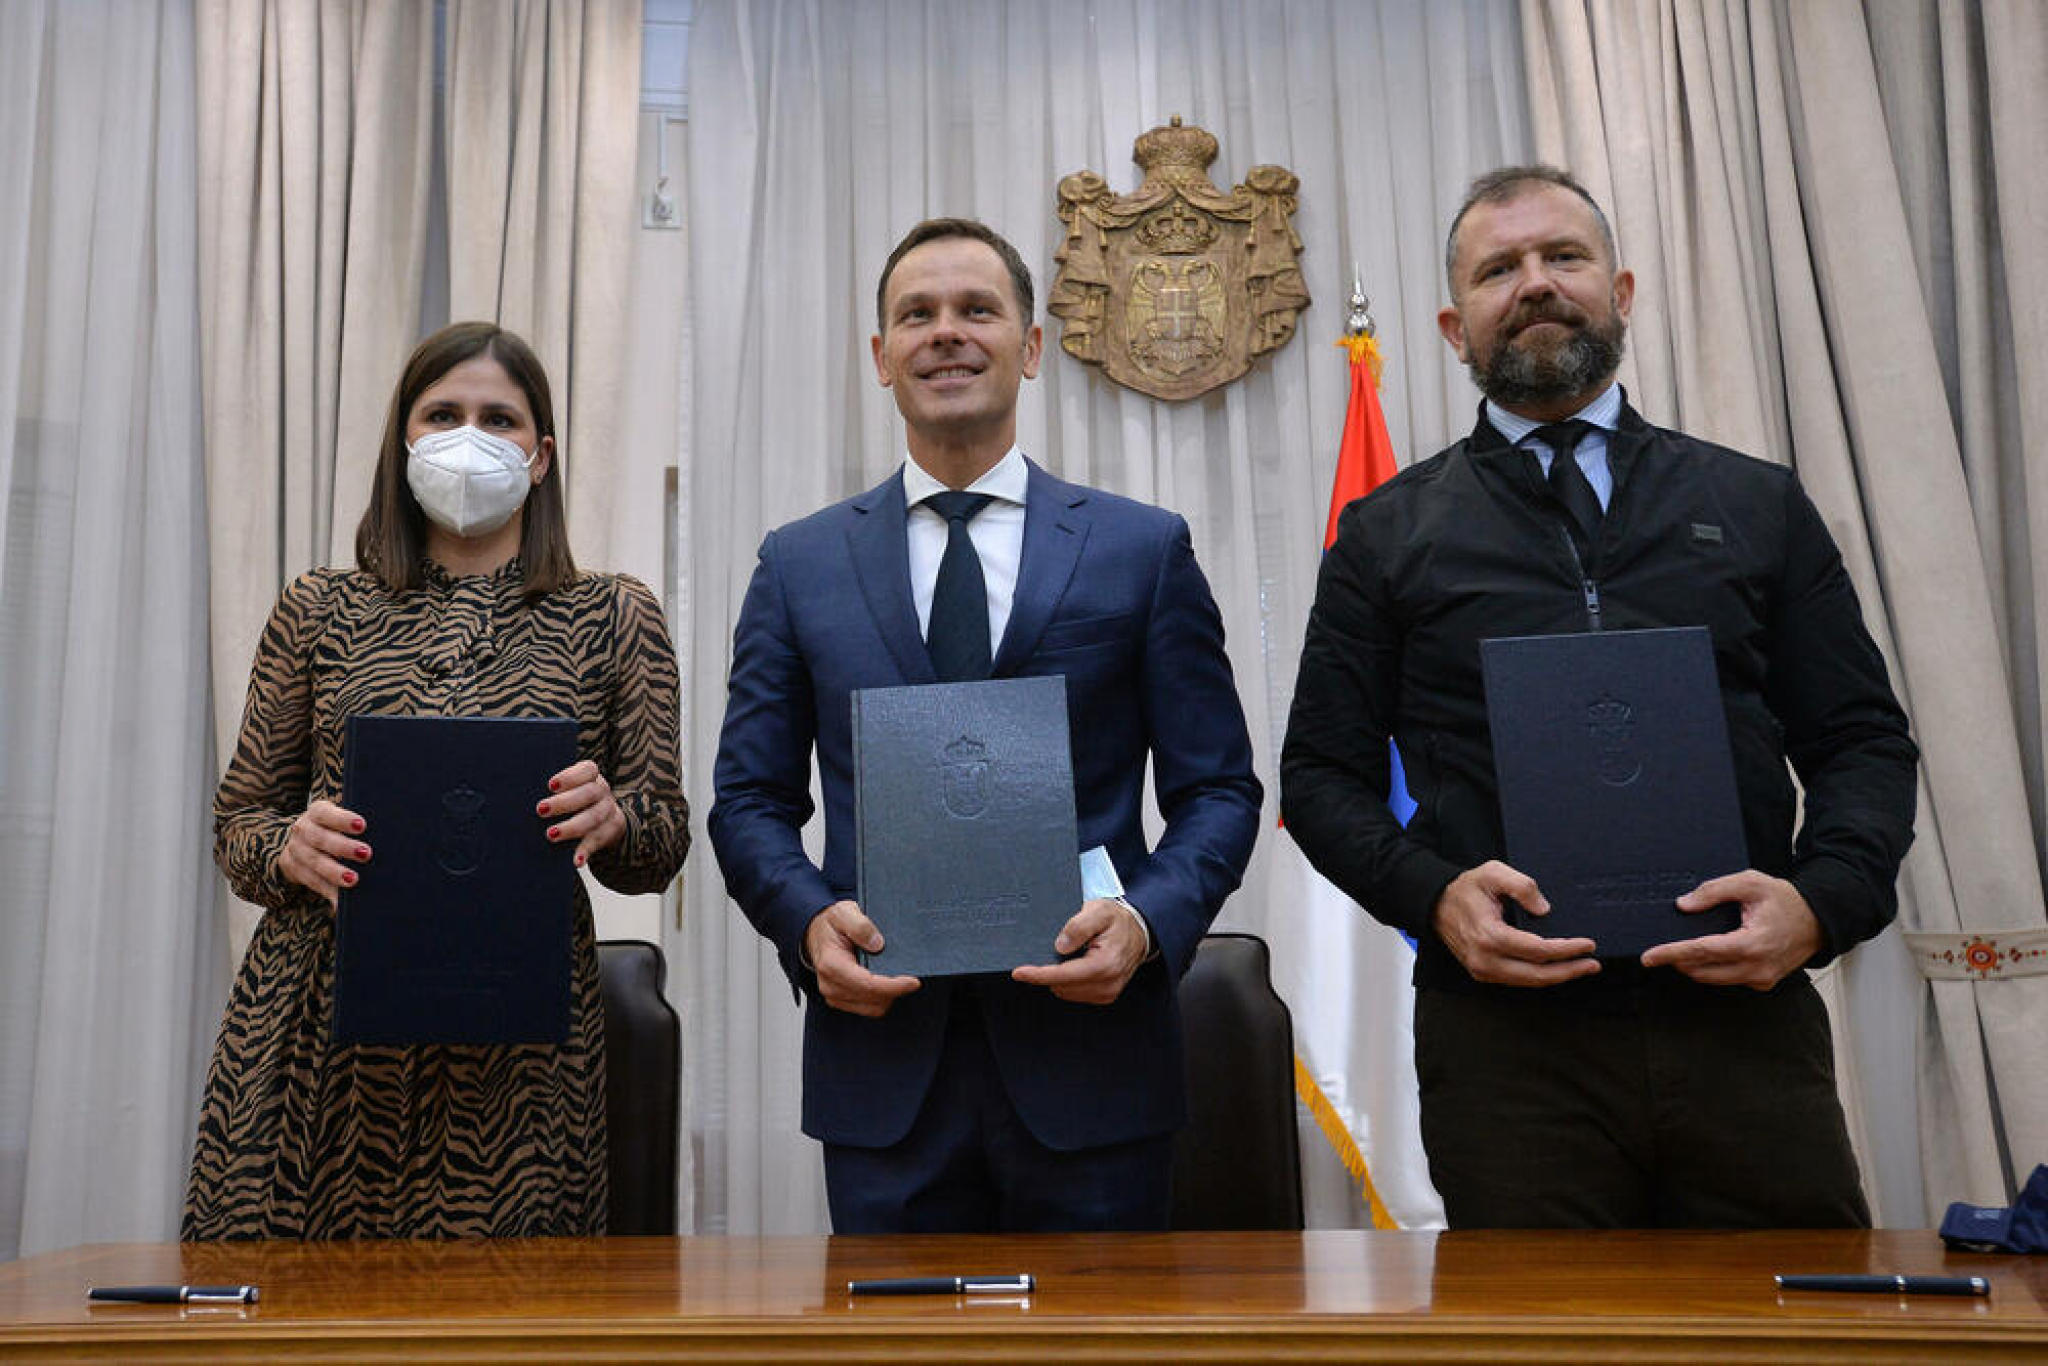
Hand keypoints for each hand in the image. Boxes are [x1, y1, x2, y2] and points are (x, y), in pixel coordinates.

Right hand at [278, 799, 370, 908]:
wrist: (301, 841)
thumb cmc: (334, 828)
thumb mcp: (339, 818)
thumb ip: (356, 824)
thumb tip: (387, 833)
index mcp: (317, 812)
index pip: (326, 812)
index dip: (343, 819)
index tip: (362, 825)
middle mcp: (303, 829)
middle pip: (321, 838)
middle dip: (343, 847)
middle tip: (366, 854)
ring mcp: (296, 850)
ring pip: (315, 861)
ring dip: (334, 872)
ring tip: (353, 880)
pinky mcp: (294, 869)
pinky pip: (312, 882)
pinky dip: (328, 891)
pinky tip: (341, 900)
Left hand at [537, 759, 625, 867]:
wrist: (604, 819)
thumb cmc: (573, 799)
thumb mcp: (567, 789)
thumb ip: (551, 790)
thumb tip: (515, 794)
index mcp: (590, 775)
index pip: (586, 770)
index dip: (569, 777)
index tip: (550, 785)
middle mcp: (601, 791)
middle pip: (588, 794)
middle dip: (564, 802)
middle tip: (540, 810)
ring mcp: (608, 810)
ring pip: (593, 817)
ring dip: (572, 827)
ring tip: (551, 835)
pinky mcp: (610, 831)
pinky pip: (598, 841)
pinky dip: (586, 851)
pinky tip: (576, 861)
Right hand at [804, 900, 919, 1016]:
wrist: (816, 932)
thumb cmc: (831, 923)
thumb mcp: (844, 913)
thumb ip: (860, 926)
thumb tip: (878, 944)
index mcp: (831, 964)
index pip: (868, 985)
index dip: (894, 986)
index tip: (913, 981)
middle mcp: (830, 985)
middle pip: (873, 1000)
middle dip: (894, 990)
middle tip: (908, 975)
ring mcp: (834, 995)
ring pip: (873, 1008)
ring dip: (888, 995)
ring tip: (895, 976)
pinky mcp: (841, 1000)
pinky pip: (868, 1007)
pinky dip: (880, 997)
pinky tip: (884, 981)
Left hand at [1010, 898, 1147, 1004]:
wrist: (1139, 931)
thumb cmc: (1118, 920)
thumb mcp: (1098, 911)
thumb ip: (1078, 926)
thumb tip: (1060, 945)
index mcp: (1105, 964)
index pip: (1064, 976)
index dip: (1038, 974)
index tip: (1019, 973)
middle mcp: (1107, 984)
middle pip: (1061, 986)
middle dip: (1048, 972)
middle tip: (1053, 949)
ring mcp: (1107, 993)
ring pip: (1065, 992)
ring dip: (1058, 976)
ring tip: (1071, 953)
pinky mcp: (1105, 996)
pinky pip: (1074, 993)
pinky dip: (1068, 980)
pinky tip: (1075, 963)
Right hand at [1432, 860, 1600, 986]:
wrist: (1436, 904)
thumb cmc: (1466, 888)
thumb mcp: (1493, 872)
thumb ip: (1521, 885)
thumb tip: (1544, 909)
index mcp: (1489, 935)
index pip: (1538, 950)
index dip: (1566, 949)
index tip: (1587, 943)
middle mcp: (1485, 959)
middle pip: (1537, 974)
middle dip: (1569, 970)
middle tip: (1592, 963)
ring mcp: (1482, 970)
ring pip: (1529, 982)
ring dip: (1557, 977)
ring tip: (1580, 968)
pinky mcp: (1483, 973)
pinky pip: (1518, 980)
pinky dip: (1540, 976)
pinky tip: (1555, 969)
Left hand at [1639, 870, 1821, 989]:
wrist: (1818, 919)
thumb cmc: (1786, 900)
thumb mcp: (1749, 883)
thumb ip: (1714, 890)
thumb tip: (1684, 905)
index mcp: (1753, 943)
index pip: (1701, 952)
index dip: (1671, 953)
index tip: (1649, 957)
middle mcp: (1757, 967)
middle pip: (1702, 971)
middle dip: (1678, 960)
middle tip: (1662, 949)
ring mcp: (1761, 979)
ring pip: (1713, 979)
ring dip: (1694, 966)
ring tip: (1683, 949)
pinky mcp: (1763, 983)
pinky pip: (1728, 979)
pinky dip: (1713, 969)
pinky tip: (1710, 954)